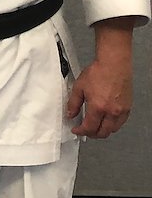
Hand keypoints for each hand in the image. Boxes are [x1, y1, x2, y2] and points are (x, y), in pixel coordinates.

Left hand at [67, 18, 134, 137]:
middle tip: (85, 130)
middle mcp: (112, 111)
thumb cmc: (99, 72)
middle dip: (92, 134)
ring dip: (103, 130)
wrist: (114, 63)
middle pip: (103, 133)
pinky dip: (113, 124)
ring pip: (113, 129)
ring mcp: (122, 110)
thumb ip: (73, 103)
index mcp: (98, 107)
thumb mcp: (79, 87)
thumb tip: (71, 114)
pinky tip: (106, 119)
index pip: (89, 128)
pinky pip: (121, 122)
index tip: (76, 130)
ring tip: (95, 126)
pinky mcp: (128, 107)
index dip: (81, 132)